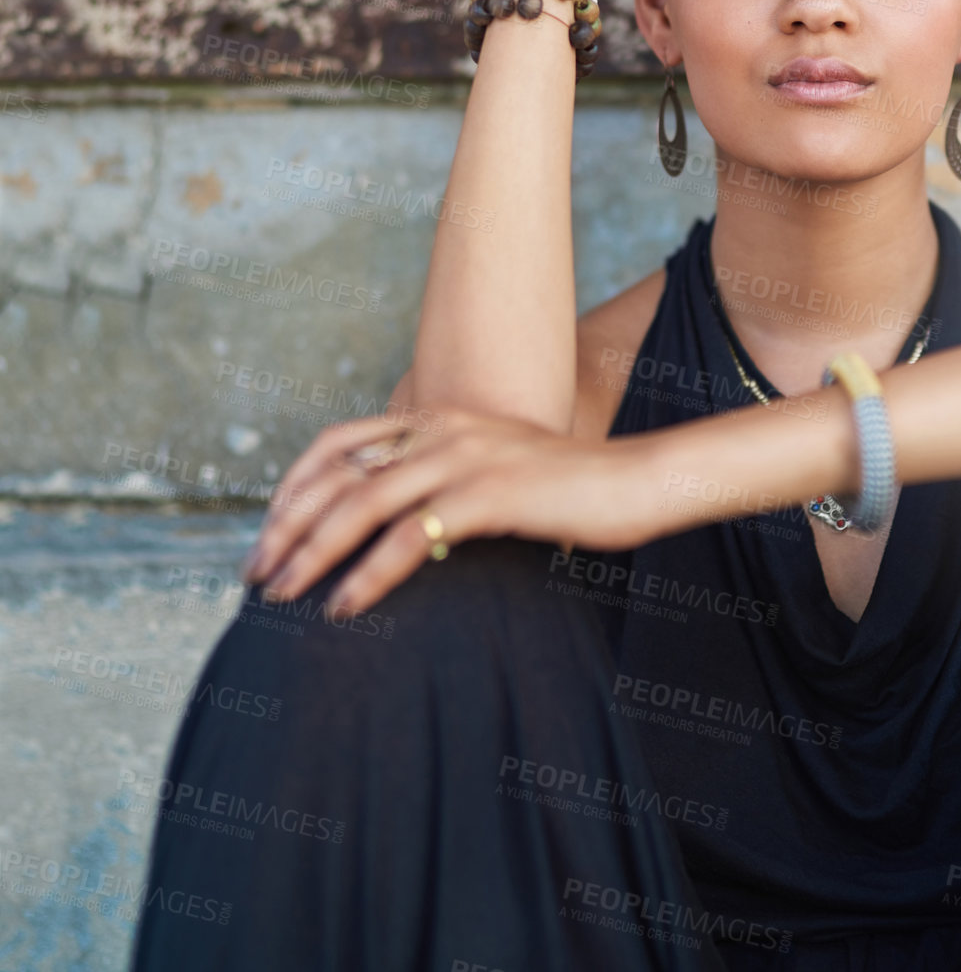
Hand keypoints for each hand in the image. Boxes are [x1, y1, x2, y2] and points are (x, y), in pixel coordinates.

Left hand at [240, 404, 672, 614]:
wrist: (638, 482)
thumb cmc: (571, 491)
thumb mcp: (496, 473)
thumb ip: (447, 484)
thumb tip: (398, 528)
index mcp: (438, 417)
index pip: (338, 442)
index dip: (292, 487)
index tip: (267, 534)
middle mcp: (442, 427)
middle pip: (337, 472)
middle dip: (285, 525)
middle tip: (256, 574)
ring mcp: (465, 457)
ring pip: (361, 502)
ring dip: (312, 551)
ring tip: (283, 594)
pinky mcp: (490, 493)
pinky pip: (410, 537)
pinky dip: (368, 574)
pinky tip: (346, 608)